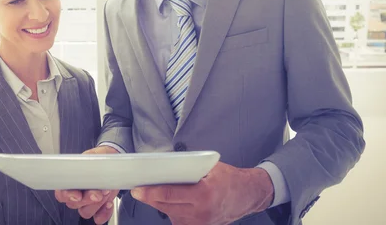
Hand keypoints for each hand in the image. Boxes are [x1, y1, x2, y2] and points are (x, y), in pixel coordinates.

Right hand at [55, 146, 120, 223]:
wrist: (113, 162)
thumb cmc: (99, 159)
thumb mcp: (92, 156)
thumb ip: (87, 162)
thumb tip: (85, 166)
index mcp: (70, 181)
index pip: (61, 193)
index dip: (67, 196)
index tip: (77, 195)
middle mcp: (77, 194)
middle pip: (74, 204)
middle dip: (87, 199)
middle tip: (99, 191)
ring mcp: (87, 202)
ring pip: (86, 212)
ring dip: (97, 204)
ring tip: (107, 191)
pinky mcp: (99, 207)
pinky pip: (98, 217)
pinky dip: (104, 213)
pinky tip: (109, 203)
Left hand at [130, 162, 273, 224]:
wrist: (247, 195)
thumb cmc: (229, 179)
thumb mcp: (209, 167)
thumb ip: (188, 168)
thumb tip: (163, 166)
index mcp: (204, 194)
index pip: (169, 194)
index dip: (150, 192)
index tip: (137, 190)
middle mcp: (202, 212)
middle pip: (165, 206)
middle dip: (150, 198)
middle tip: (138, 190)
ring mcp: (201, 223)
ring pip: (169, 214)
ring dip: (160, 204)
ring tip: (154, 193)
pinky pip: (178, 220)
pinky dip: (171, 211)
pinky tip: (171, 202)